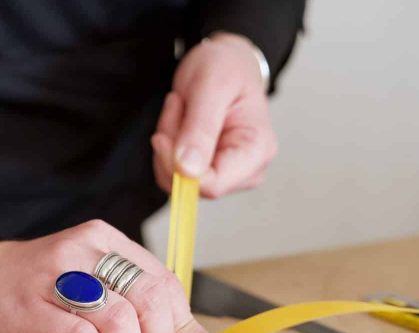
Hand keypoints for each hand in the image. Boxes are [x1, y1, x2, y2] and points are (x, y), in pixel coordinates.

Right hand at [0, 220, 209, 332]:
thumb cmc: (39, 290)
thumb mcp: (92, 286)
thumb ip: (137, 308)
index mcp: (106, 241)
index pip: (164, 282)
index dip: (182, 327)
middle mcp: (84, 251)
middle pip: (149, 300)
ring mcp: (56, 277)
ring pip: (120, 319)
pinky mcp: (31, 308)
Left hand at [152, 32, 277, 197]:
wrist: (227, 62)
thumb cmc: (227, 67)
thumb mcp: (212, 86)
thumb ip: (200, 129)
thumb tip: (188, 171)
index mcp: (257, 151)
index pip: (212, 185)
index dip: (177, 166)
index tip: (162, 136)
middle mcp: (248, 170)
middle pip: (191, 183)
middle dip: (173, 147)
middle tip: (179, 106)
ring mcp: (229, 173)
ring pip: (177, 178)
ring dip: (169, 142)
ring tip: (182, 107)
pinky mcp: (210, 171)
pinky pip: (173, 171)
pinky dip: (168, 145)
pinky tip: (181, 119)